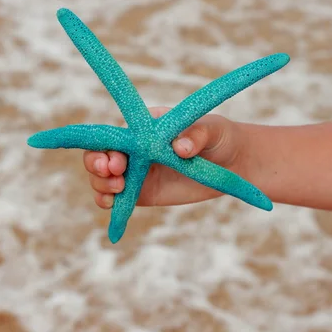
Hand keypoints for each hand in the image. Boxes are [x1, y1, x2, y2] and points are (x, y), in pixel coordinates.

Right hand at [83, 106, 243, 208]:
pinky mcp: (145, 192)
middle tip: (116, 175)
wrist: (233, 162)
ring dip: (101, 184)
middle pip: (101, 155)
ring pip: (104, 178)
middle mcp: (136, 148)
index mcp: (144, 127)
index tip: (116, 160)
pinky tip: (111, 204)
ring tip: (117, 190)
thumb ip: (196, 135)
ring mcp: (139, 171)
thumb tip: (180, 147)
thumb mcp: (211, 130)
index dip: (107, 146)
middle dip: (98, 166)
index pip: (115, 133)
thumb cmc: (219, 136)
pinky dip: (109, 202)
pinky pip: (119, 198)